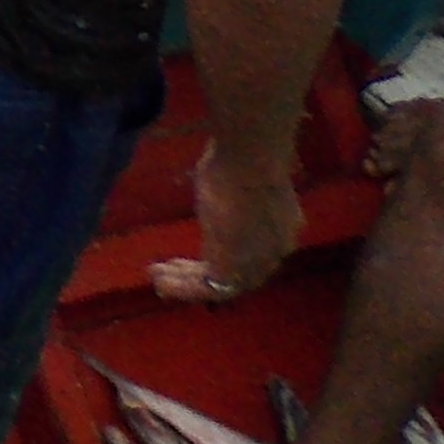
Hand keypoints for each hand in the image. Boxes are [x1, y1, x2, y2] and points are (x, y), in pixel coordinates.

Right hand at [148, 138, 305, 304]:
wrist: (250, 160)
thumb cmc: (242, 156)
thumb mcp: (237, 176)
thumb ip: (231, 188)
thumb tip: (220, 180)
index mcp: (284, 225)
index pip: (258, 249)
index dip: (228, 252)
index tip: (203, 247)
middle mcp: (276, 250)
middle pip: (241, 273)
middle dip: (207, 273)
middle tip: (176, 269)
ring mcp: (255, 262)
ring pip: (223, 284)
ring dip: (189, 282)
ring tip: (159, 277)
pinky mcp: (231, 267)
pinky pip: (206, 287)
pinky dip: (181, 287)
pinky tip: (159, 279)